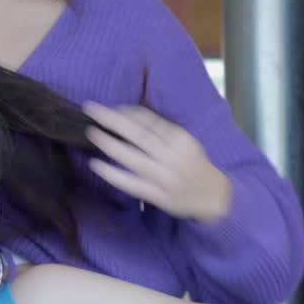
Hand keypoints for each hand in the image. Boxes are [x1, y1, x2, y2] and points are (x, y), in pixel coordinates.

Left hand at [83, 101, 231, 223]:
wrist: (212, 196)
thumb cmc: (194, 165)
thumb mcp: (185, 142)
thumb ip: (163, 132)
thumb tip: (130, 116)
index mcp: (180, 139)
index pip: (151, 121)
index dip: (128, 113)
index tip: (111, 107)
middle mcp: (172, 157)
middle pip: (139, 135)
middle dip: (113, 121)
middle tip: (91, 109)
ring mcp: (164, 177)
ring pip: (133, 158)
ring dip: (110, 144)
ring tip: (91, 133)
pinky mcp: (157, 196)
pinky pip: (131, 184)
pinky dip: (112, 174)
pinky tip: (96, 165)